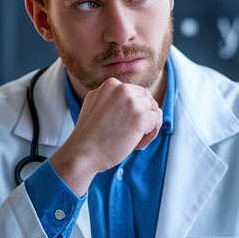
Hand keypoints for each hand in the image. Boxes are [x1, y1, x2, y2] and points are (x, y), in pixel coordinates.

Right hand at [48, 78, 161, 195]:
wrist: (82, 153)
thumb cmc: (89, 135)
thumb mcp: (94, 104)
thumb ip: (110, 97)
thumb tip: (131, 97)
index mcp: (111, 84)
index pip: (136, 92)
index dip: (135, 109)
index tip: (126, 123)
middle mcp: (122, 89)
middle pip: (147, 99)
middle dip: (144, 115)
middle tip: (133, 133)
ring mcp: (132, 103)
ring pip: (154, 110)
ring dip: (149, 125)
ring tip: (134, 139)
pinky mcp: (140, 118)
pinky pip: (156, 122)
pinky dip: (150, 133)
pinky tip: (137, 143)